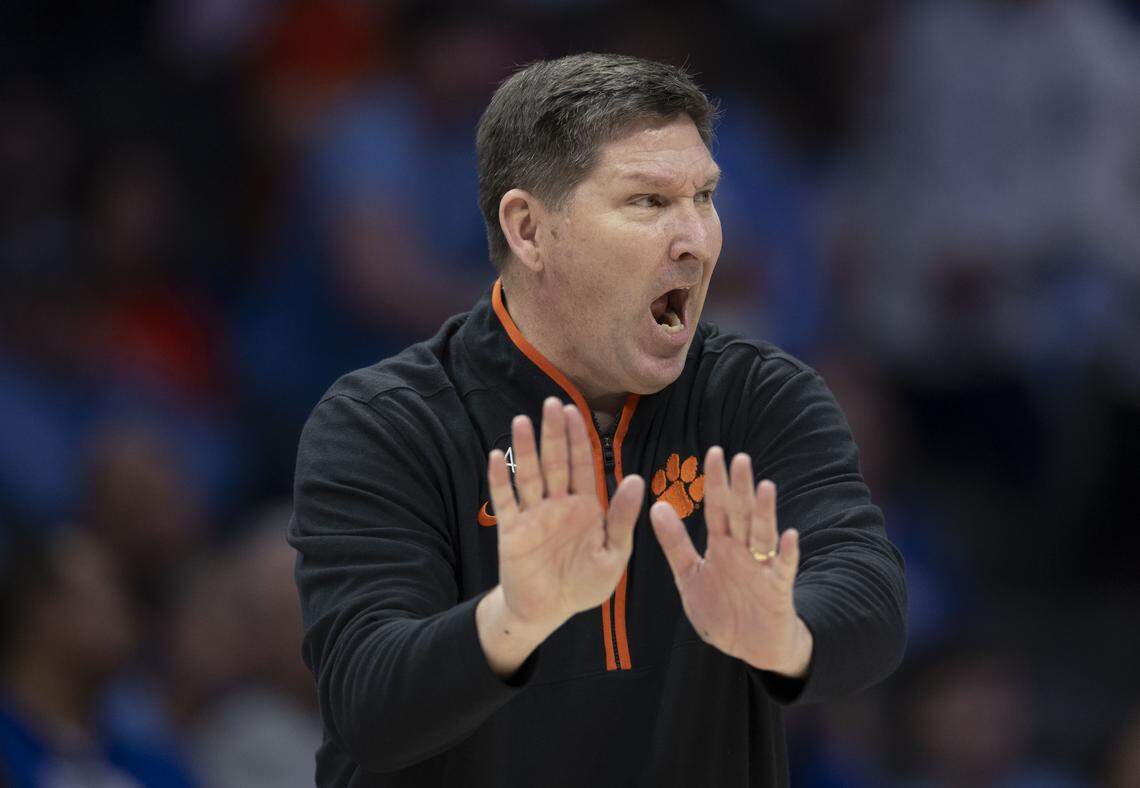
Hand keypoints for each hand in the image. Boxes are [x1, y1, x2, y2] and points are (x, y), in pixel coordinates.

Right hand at [488, 397, 644, 630]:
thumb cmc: (584, 584)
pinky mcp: (512, 531)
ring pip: (530, 476)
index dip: (579, 438)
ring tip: (522, 421)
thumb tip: (638, 479)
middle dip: (554, 433)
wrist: (549, 612)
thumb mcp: (614, 554)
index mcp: (586, 506)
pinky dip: (500, 480)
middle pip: (556, 462)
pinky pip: (505, 502)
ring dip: (526, 449)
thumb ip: (622, 518)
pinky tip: (497, 457)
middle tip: (551, 402)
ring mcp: (533, 515)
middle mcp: (558, 504)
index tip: (575, 410)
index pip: (583, 464)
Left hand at [649, 447, 811, 677]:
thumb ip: (674, 543)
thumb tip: (656, 506)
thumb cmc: (722, 609)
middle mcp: (743, 551)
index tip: (714, 452)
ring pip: (764, 535)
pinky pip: (783, 568)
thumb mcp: (690, 576)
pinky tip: (789, 535)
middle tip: (739, 458)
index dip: (715, 482)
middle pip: (742, 514)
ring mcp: (762, 568)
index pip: (717, 508)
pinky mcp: (778, 590)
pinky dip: (786, 553)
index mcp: (721, 545)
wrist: (750, 647)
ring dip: (765, 513)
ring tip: (765, 488)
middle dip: (740, 488)